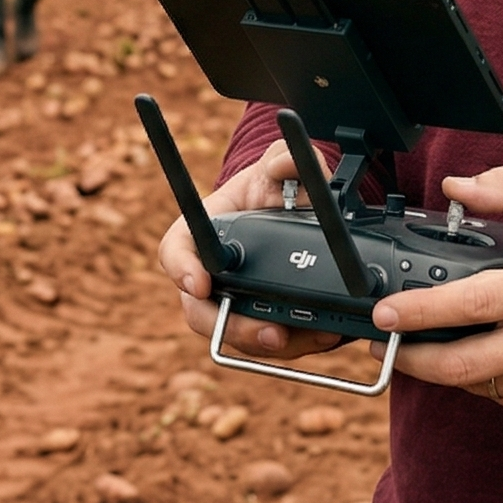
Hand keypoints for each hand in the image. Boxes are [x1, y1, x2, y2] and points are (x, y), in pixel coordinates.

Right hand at [157, 139, 346, 361]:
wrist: (299, 211)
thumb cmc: (276, 187)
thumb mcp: (284, 166)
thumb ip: (286, 159)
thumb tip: (285, 164)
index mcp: (205, 231)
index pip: (176, 249)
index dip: (180, 268)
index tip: (199, 283)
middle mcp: (211, 274)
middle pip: (201, 312)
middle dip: (232, 328)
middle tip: (270, 332)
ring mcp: (235, 302)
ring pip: (239, 336)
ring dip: (272, 342)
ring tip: (315, 332)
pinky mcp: (263, 321)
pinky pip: (271, 343)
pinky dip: (298, 343)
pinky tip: (325, 331)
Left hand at [372, 168, 502, 416]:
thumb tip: (457, 186)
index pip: (468, 305)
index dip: (419, 311)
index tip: (384, 313)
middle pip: (462, 365)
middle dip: (411, 359)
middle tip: (381, 343)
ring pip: (480, 386)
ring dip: (442, 370)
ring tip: (418, 347)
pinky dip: (480, 381)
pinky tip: (468, 358)